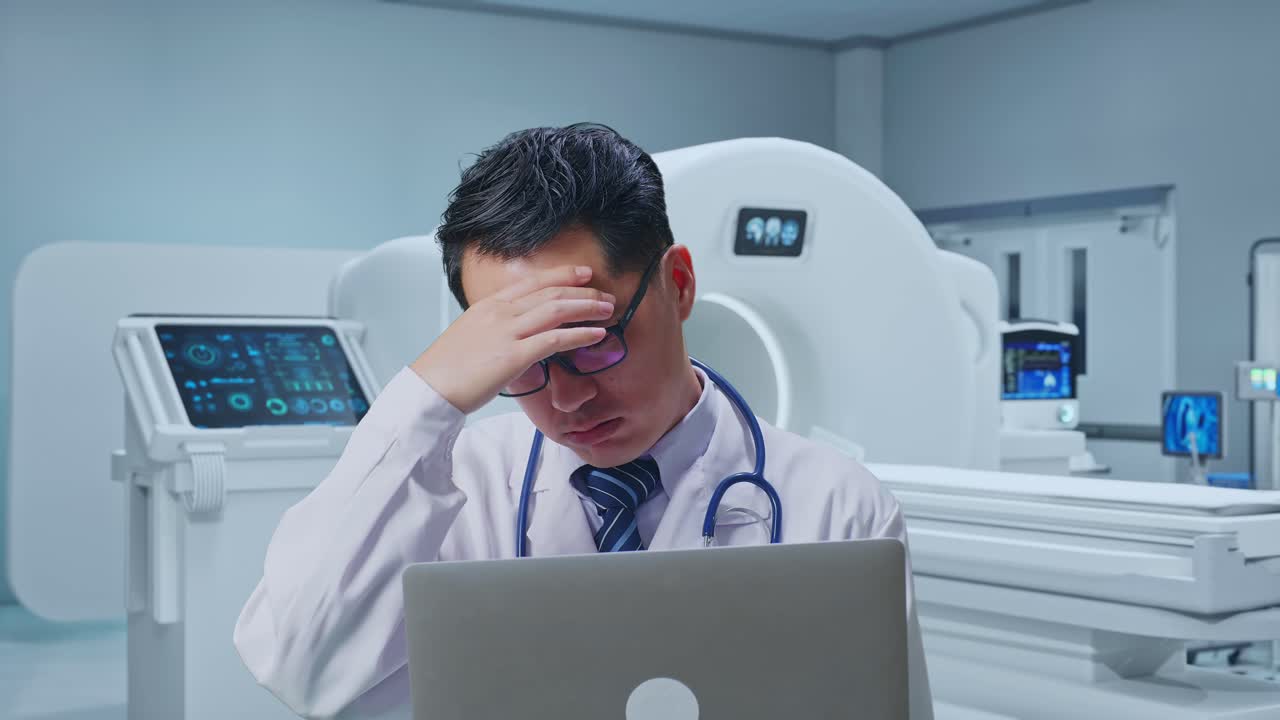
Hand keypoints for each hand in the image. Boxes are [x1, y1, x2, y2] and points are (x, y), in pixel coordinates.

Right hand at [410, 265, 614, 412]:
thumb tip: (517, 333)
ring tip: (609, 310)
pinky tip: (596, 334)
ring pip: (557, 310)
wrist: (429, 389)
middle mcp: (500, 312)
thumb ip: (495, 328)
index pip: (532, 282)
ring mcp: (507, 331)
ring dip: (588, 307)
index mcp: (489, 305)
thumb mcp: (471, 336)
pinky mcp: (514, 355)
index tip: (583, 274)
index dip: (562, 275)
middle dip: (584, 291)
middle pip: (551, 292)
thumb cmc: (448, 369)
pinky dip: (580, 334)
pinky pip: (555, 339)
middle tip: (606, 294)